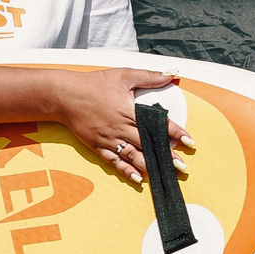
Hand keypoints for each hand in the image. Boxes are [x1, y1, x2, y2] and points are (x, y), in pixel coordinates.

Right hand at [49, 69, 191, 185]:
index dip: (175, 133)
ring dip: (150, 166)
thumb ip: (149, 76)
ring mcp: (109, 138)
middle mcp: (121, 127)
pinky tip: (138, 178)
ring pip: (134, 155)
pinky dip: (126, 170)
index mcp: (129, 111)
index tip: (189, 141)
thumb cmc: (94, 83)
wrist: (65, 96)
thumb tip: (172, 74)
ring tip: (165, 174)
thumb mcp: (123, 75)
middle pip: (148, 144)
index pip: (158, 124)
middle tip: (183, 167)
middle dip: (167, 156)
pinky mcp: (97, 146)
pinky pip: (114, 161)